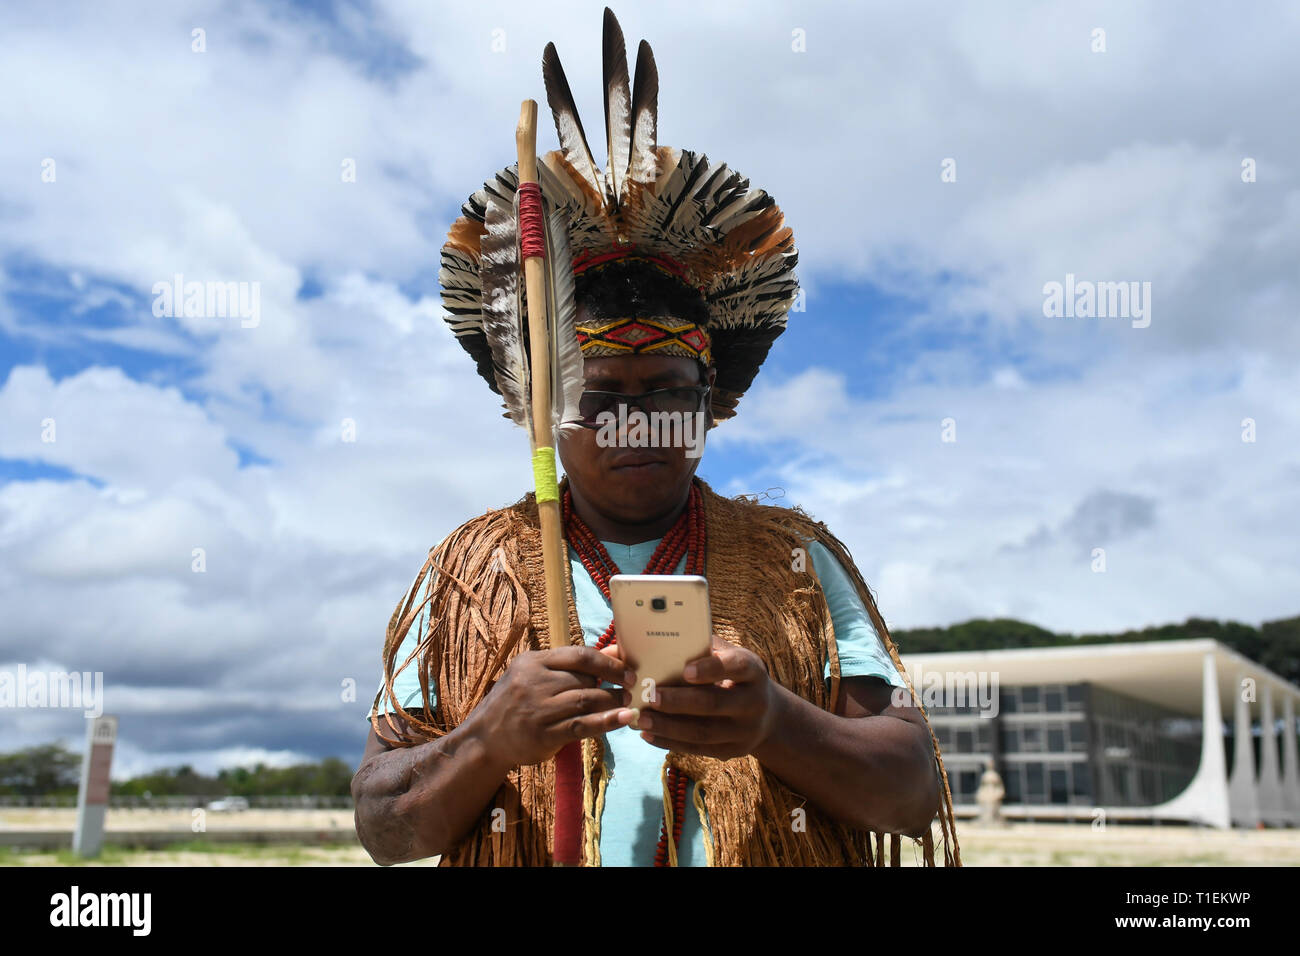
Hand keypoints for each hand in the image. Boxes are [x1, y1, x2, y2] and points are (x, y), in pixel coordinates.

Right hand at [475, 645, 635, 767]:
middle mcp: (533, 682)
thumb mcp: (535, 675)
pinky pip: (581, 725)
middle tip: (631, 689)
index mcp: (532, 662)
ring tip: (628, 703)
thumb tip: (615, 651)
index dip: (608, 662)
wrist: (484, 738)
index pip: (578, 655)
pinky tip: (623, 719)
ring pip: (585, 700)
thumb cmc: (515, 702)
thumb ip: (572, 665)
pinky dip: (606, 722)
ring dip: (612, 702)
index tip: (627, 670)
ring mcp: (538, 709)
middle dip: (612, 684)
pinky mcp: (543, 735)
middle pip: (584, 679)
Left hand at [625, 634, 780, 759]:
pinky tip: (648, 734)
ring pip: (703, 732)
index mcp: (753, 670)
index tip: (685, 670)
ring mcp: (746, 731)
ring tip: (640, 718)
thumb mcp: (727, 655)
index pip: (735, 667)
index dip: (711, 669)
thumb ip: (698, 648)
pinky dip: (670, 742)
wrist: (768, 714)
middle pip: (714, 703)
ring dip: (668, 726)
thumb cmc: (733, 674)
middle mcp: (754, 702)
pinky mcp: (733, 751)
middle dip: (678, 701)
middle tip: (650, 696)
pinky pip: (698, 748)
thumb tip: (646, 644)